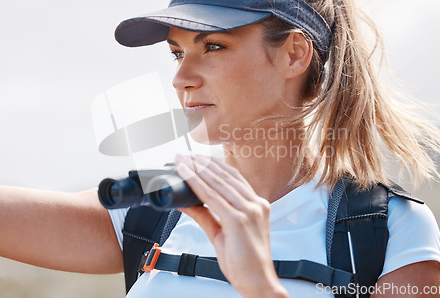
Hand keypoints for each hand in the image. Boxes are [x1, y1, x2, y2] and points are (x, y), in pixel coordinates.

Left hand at [174, 154, 288, 297]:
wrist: (258, 283)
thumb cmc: (245, 262)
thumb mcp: (221, 234)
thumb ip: (205, 215)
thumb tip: (186, 202)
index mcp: (256, 205)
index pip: (233, 177)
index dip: (212, 165)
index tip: (196, 158)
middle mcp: (256, 204)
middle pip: (225, 176)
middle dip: (201, 163)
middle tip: (183, 155)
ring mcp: (249, 210)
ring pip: (218, 183)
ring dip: (197, 169)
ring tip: (182, 161)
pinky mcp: (239, 220)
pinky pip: (213, 197)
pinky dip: (197, 184)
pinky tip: (186, 176)